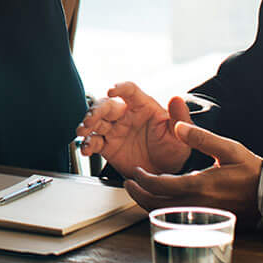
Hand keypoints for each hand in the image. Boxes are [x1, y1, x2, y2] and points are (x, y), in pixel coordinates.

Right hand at [76, 82, 193, 176]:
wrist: (166, 173)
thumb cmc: (174, 150)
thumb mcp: (179, 135)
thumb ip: (179, 117)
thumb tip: (177, 99)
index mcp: (143, 107)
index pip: (130, 91)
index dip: (120, 88)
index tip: (112, 91)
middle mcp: (126, 115)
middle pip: (107, 105)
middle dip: (96, 110)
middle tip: (90, 119)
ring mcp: (115, 130)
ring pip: (96, 121)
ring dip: (86, 124)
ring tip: (82, 132)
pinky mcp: (107, 146)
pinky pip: (93, 142)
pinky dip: (87, 144)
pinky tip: (86, 150)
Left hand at [121, 122, 262, 221]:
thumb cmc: (251, 171)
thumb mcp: (229, 149)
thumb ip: (202, 138)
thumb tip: (178, 126)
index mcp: (200, 185)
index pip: (160, 185)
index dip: (143, 180)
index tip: (135, 172)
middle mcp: (198, 204)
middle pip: (158, 205)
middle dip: (139, 195)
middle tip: (128, 185)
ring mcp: (202, 217)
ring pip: (167, 215)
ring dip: (150, 205)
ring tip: (140, 193)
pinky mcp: (207, 222)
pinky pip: (179, 220)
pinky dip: (165, 212)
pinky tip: (163, 202)